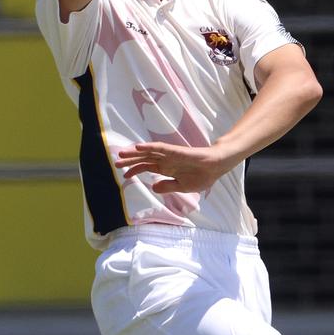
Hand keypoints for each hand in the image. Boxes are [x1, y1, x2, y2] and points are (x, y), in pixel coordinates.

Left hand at [115, 142, 233, 193]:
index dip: (135, 170)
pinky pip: (160, 148)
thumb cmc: (203, 176)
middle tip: (116, 161)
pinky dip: (149, 147)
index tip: (124, 175)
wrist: (217, 167)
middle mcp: (166, 160)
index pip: (147, 167)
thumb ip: (167, 186)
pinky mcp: (176, 151)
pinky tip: (138, 147)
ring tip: (121, 153)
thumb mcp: (182, 187)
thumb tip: (153, 187)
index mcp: (167, 169)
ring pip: (149, 152)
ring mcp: (170, 155)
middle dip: (130, 160)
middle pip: (144, 159)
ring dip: (135, 152)